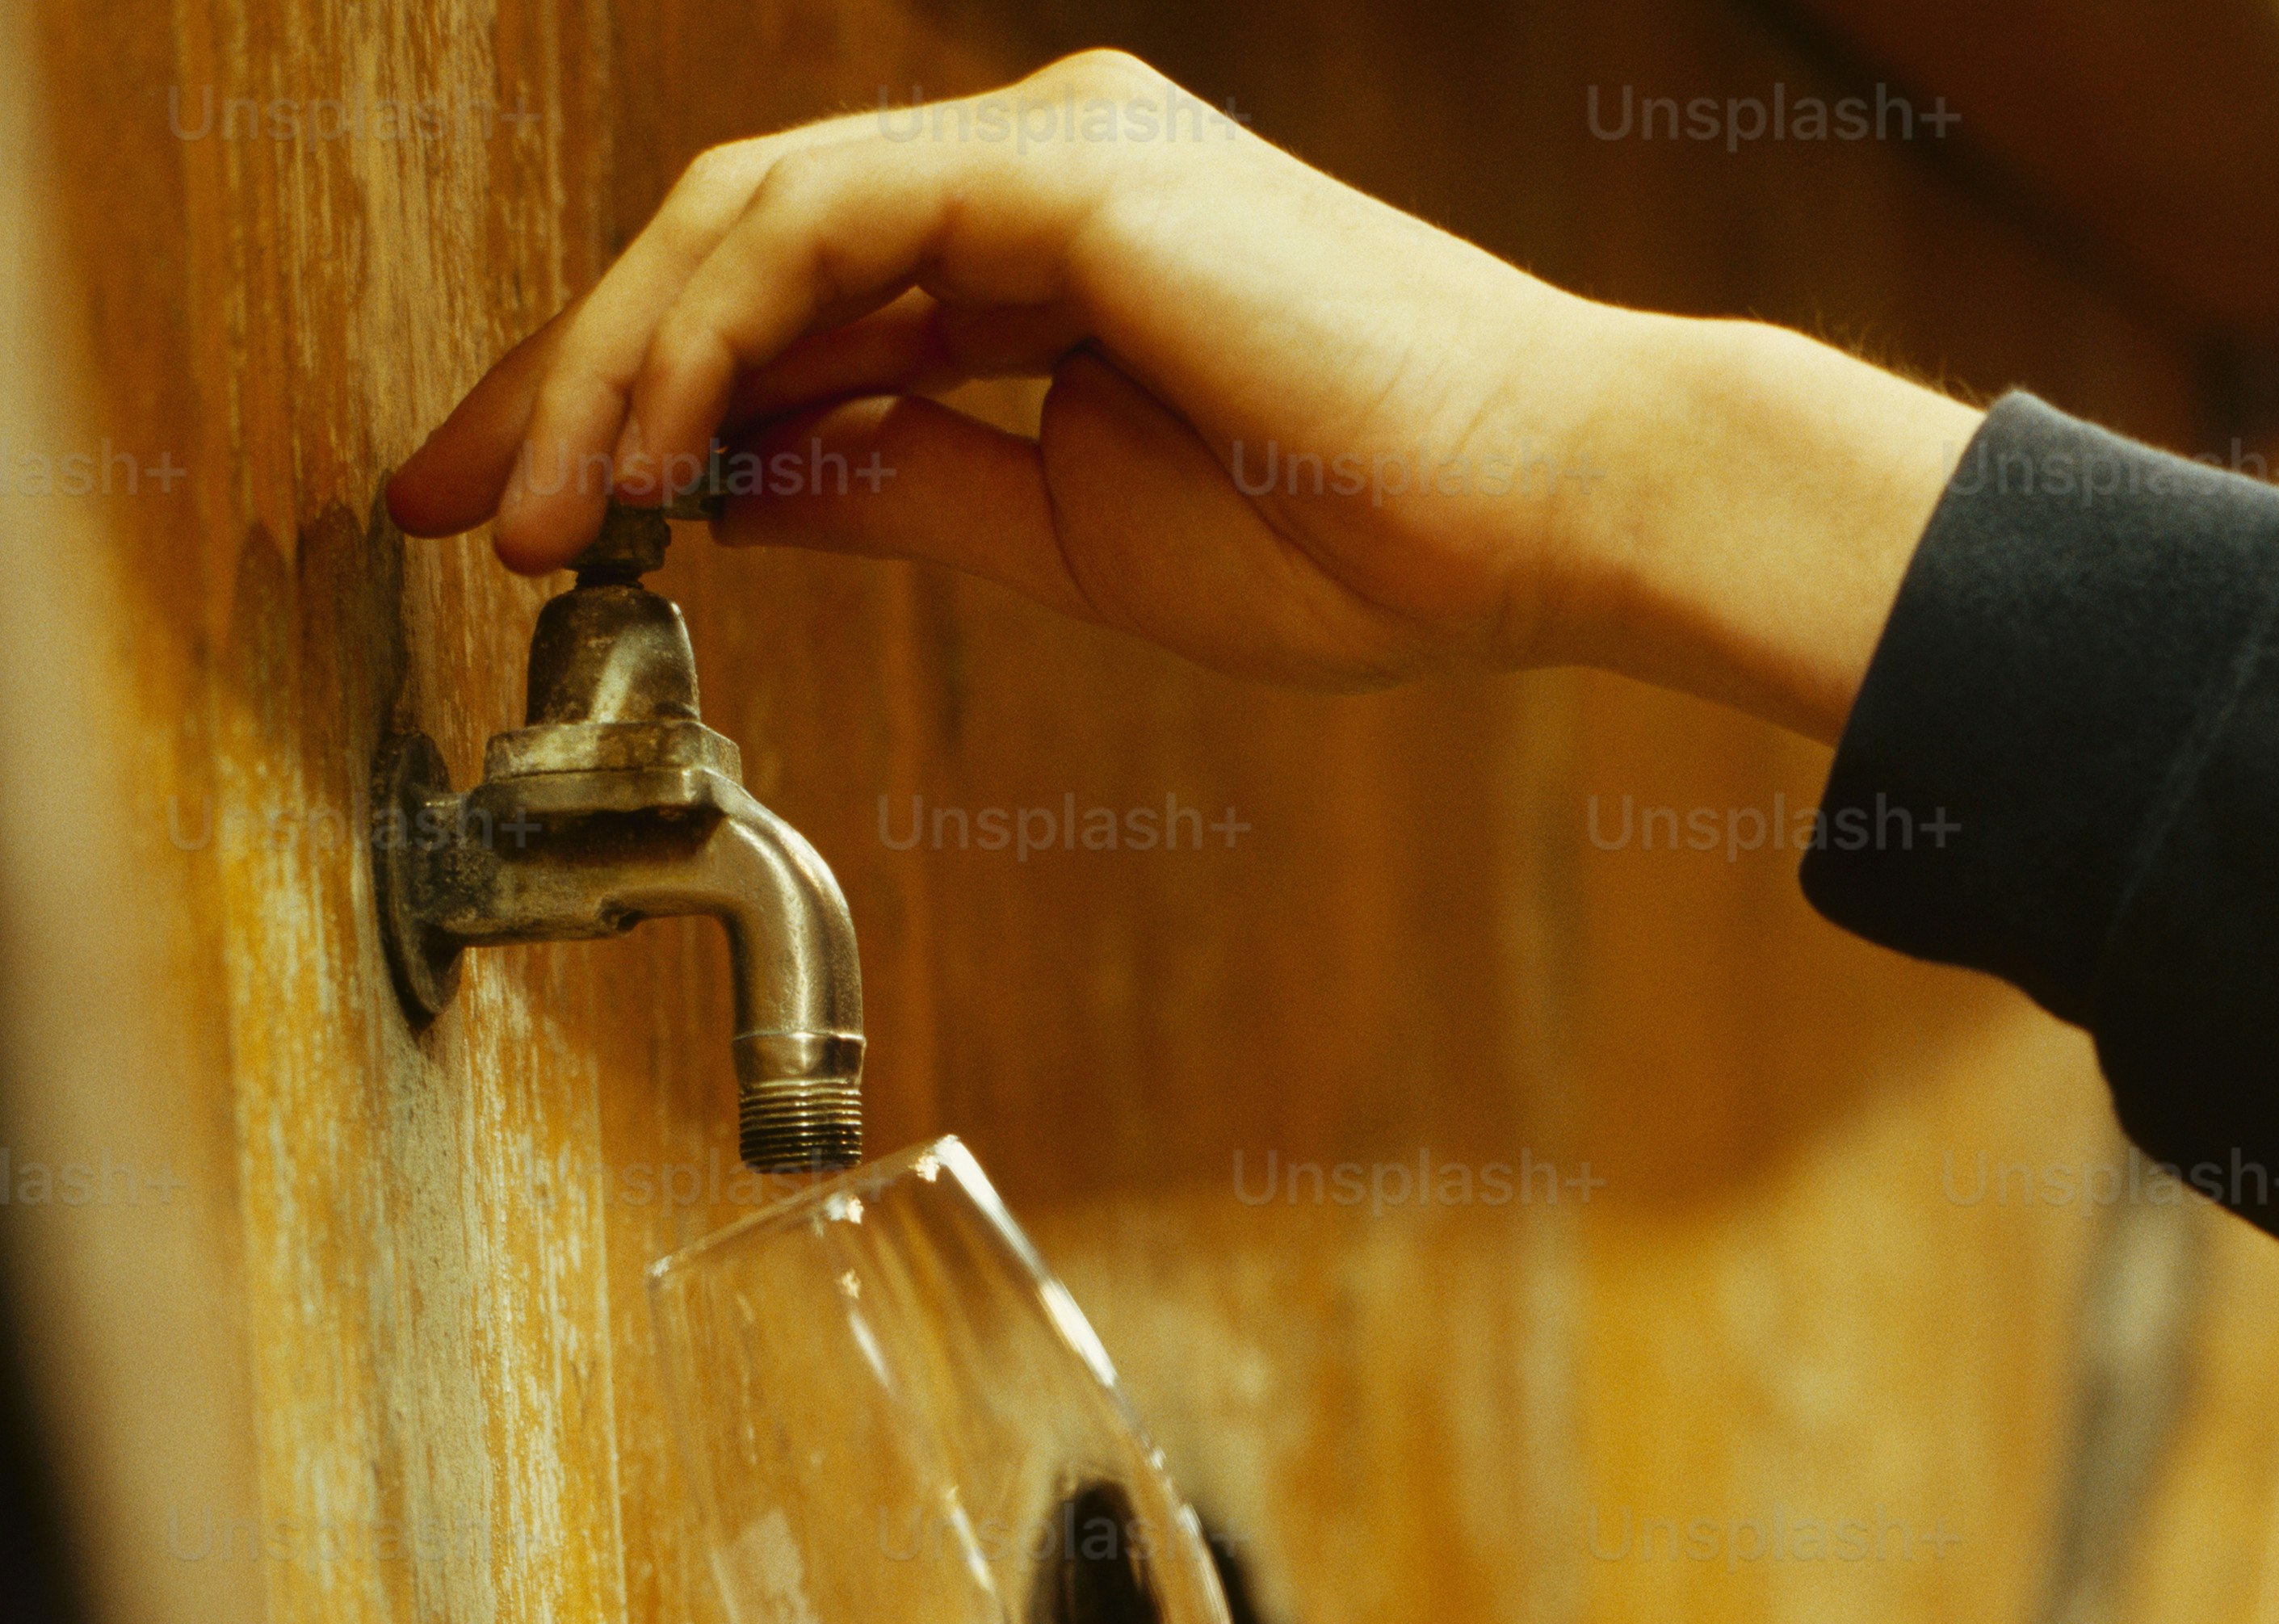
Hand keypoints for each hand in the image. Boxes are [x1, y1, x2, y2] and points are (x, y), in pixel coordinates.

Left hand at [388, 49, 1974, 738]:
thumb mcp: (1074, 539)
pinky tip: (645, 441)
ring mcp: (1044, 150)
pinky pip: (821, 228)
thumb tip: (736, 489)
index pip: (787, 314)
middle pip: (731, 247)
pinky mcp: (1064, 168)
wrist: (1544, 511)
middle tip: (456, 498)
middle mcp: (1027, 170)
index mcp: (1043, 256)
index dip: (636, 408)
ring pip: (745, 220)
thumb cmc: (1369, 539)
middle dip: (569, 374)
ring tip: (534, 503)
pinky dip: (709, 333)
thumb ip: (904, 490)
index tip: (531, 512)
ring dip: (611, 366)